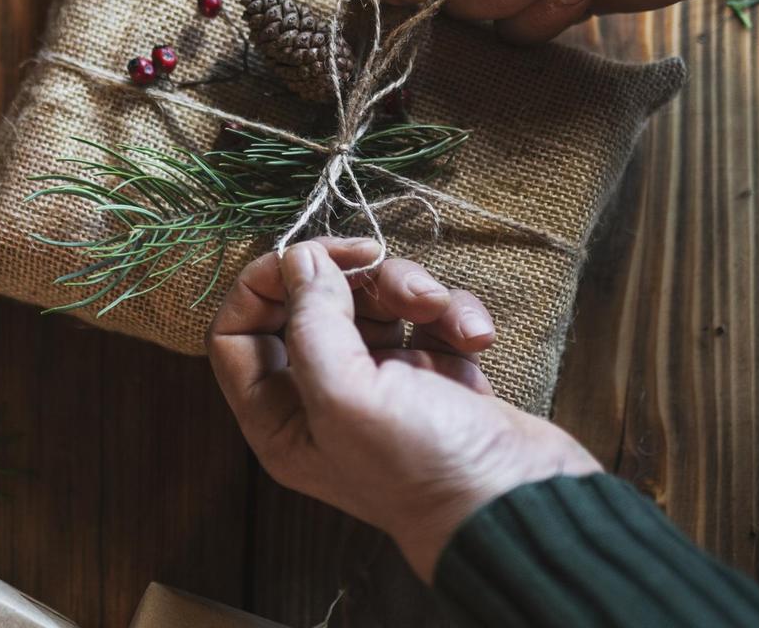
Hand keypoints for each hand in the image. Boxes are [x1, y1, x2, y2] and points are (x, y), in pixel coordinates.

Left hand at [207, 238, 600, 578]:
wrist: (520, 503)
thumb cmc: (422, 466)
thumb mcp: (347, 395)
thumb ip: (311, 321)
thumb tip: (299, 259)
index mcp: (281, 417)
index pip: (237, 334)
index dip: (263, 284)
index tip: (309, 255)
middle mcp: (324, 399)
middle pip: (311, 304)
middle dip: (350, 277)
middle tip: (378, 258)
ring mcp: (381, 385)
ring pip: (374, 302)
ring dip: (409, 290)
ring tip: (438, 310)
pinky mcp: (433, 374)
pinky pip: (428, 318)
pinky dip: (452, 315)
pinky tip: (474, 338)